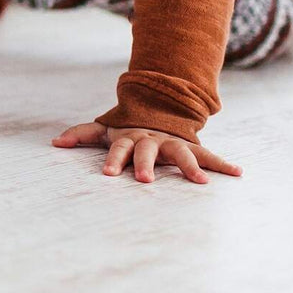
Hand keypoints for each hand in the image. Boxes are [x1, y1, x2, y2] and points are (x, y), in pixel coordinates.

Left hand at [51, 121, 243, 184]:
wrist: (160, 109)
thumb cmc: (128, 129)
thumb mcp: (105, 129)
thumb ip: (81, 134)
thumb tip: (54, 142)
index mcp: (130, 136)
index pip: (118, 148)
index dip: (112, 159)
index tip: (106, 174)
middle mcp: (152, 139)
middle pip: (148, 151)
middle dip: (145, 164)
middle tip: (143, 181)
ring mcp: (173, 143)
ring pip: (182, 153)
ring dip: (191, 167)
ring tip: (202, 183)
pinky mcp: (192, 147)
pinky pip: (209, 156)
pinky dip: (223, 164)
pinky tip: (238, 173)